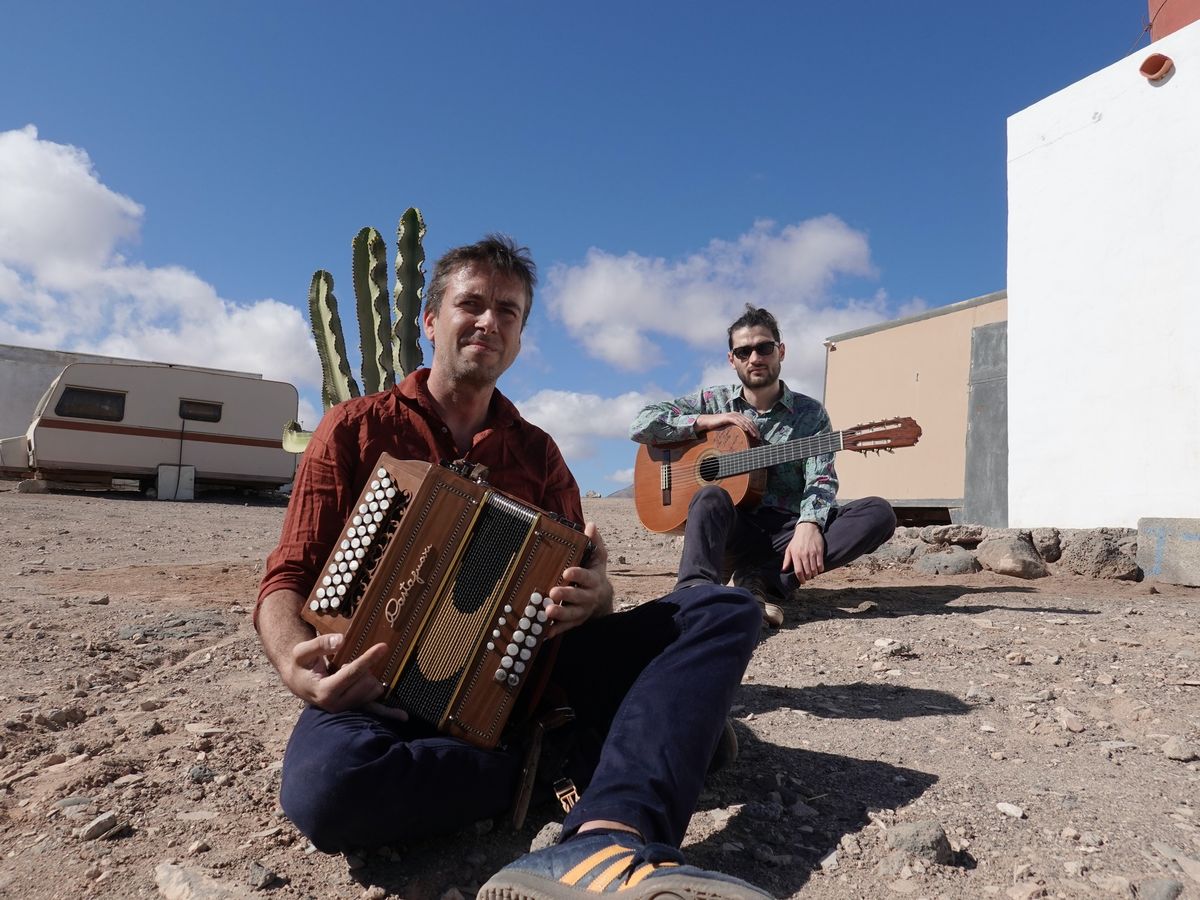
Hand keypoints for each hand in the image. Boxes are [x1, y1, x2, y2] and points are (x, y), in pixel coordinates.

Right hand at [288, 632, 405, 718]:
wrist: (298, 682)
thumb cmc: (301, 665)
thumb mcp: (301, 652)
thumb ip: (319, 645)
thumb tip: (340, 640)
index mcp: (324, 691)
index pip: (352, 673)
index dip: (368, 659)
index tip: (383, 646)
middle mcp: (337, 705)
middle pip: (366, 682)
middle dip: (363, 668)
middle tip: (344, 664)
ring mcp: (346, 709)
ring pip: (372, 691)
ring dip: (367, 678)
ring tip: (348, 674)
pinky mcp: (353, 710)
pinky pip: (373, 711)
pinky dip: (388, 713)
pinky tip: (403, 716)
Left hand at [545, 522, 613, 634]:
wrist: (602, 597)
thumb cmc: (594, 572)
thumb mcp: (598, 556)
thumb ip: (594, 542)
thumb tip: (591, 525)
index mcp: (594, 579)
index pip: (586, 577)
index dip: (578, 575)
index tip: (567, 572)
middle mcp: (589, 596)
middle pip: (579, 597)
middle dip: (567, 595)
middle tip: (554, 592)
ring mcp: (582, 610)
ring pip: (572, 614)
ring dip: (560, 613)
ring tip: (547, 611)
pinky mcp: (575, 621)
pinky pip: (565, 627)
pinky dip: (555, 629)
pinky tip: (545, 631)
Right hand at [695, 412, 759, 439]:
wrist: (707, 422)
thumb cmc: (717, 426)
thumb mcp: (728, 427)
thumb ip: (735, 428)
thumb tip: (742, 436)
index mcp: (738, 416)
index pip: (749, 421)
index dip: (755, 428)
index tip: (758, 436)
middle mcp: (736, 414)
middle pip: (749, 421)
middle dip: (755, 429)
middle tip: (759, 437)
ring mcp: (732, 415)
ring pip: (745, 422)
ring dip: (751, 429)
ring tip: (755, 435)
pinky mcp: (728, 417)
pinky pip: (737, 421)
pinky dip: (743, 426)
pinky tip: (746, 430)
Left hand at [782, 522, 824, 583]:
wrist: (807, 528)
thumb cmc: (797, 540)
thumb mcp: (789, 549)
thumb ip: (787, 560)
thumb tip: (783, 570)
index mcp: (796, 555)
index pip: (798, 571)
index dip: (801, 579)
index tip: (802, 581)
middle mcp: (804, 555)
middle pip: (807, 572)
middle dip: (808, 578)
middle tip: (808, 578)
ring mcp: (812, 553)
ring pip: (814, 569)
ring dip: (814, 574)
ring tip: (813, 574)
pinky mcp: (819, 551)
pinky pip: (821, 564)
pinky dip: (820, 569)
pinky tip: (819, 569)